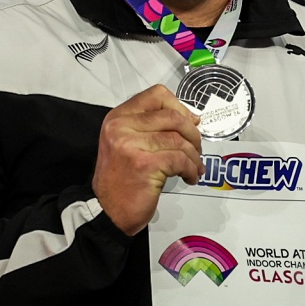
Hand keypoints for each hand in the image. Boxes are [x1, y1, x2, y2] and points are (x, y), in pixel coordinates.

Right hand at [92, 85, 202, 234]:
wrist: (107, 210)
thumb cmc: (121, 179)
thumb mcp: (129, 143)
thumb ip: (153, 127)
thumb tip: (191, 118)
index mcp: (119, 117)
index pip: (157, 95)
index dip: (180, 107)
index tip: (190, 122)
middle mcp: (121, 127)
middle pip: (173, 116)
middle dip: (193, 134)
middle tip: (196, 148)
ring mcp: (131, 145)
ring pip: (179, 140)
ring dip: (194, 155)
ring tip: (194, 166)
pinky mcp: (144, 164)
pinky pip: (180, 160)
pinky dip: (191, 169)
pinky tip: (189, 176)